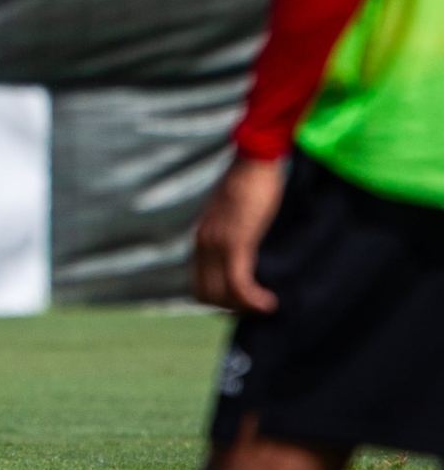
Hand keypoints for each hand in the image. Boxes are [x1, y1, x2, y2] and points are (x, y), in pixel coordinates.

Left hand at [191, 153, 285, 312]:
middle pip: (206, 294)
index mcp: (202, 238)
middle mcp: (203, 244)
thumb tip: (250, 255)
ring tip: (267, 306)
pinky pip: (238, 283)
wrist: (256, 162)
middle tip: (258, 308)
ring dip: (245, 307)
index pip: (200, 283)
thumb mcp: (238, 216)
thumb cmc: (253, 185)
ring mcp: (217, 244)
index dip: (220, 300)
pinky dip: (253, 299)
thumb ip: (236, 235)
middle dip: (232, 308)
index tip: (245, 303)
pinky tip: (269, 302)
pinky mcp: (235, 242)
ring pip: (222, 294)